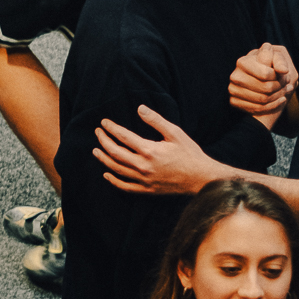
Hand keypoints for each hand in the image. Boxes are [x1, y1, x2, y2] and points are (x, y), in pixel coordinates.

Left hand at [94, 105, 222, 195]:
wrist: (202, 178)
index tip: (104, 122)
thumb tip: (139, 108)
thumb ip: (156, 120)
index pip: (123, 137)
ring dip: (103, 159)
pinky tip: (107, 174)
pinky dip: (113, 181)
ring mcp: (144, 180)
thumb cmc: (190, 154)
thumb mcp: (175, 133)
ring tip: (96, 150)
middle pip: (115, 152)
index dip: (111, 128)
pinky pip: (125, 187)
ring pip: (117, 169)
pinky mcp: (147, 190)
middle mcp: (143, 166)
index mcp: (150, 150)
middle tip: (98, 132)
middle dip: (103, 140)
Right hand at [228, 43, 295, 118]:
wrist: (261, 75)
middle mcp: (235, 76)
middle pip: (265, 88)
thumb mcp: (277, 56)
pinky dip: (273, 105)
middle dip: (280, 87)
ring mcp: (233, 89)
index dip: (279, 76)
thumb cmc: (269, 63)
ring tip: (286, 91)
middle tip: (287, 84)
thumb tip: (283, 70)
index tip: (285, 75)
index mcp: (243, 62)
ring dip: (279, 97)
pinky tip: (280, 99)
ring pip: (262, 100)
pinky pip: (257, 109)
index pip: (265, 74)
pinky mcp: (234, 101)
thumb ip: (280, 61)